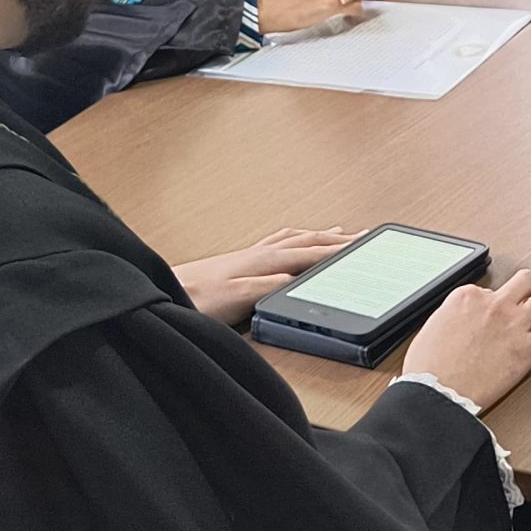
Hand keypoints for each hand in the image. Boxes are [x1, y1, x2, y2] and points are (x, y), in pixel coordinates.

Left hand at [178, 227, 353, 323]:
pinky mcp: (239, 262)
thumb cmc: (198, 298)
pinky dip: (295, 240)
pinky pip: (278, 244)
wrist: (164, 293)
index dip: (341, 251)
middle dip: (337, 238)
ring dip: (318, 235)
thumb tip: (300, 278)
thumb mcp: (240, 298)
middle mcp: (261, 253)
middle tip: (362, 236)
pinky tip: (292, 245)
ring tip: (336, 232)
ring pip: (294, 239)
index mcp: (266, 260)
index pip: (313, 253)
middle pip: (307, 240)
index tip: (366, 247)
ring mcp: (250, 255)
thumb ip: (270, 287)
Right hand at [399, 268, 530, 410]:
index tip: (498, 311)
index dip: (497, 301)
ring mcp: (513, 323)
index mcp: (466, 297)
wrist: (437, 394)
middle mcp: (493, 304)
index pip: (491, 289)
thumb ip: (452, 317)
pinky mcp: (528, 347)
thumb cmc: (429, 369)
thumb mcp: (431, 329)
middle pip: (525, 281)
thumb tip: (460, 322)